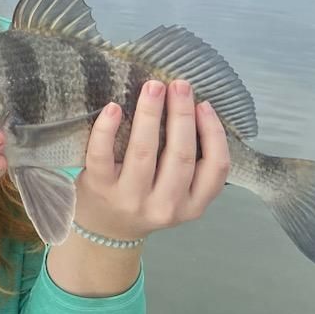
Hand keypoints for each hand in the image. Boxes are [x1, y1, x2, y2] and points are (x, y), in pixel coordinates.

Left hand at [73, 79, 229, 241]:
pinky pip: (102, 155)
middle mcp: (165, 206)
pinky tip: (113, 107)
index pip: (215, 168)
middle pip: (181, 155)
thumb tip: (195, 108)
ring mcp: (130, 199)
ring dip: (150, 114)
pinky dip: (107, 129)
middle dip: (182, 115)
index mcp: (192, 206)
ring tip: (153, 87)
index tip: (204, 104)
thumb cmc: (146, 199)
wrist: (104, 229)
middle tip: (179, 84)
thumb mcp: (178, 194)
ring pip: (144, 151)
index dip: (213, 133)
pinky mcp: (99, 188)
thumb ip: (190, 165)